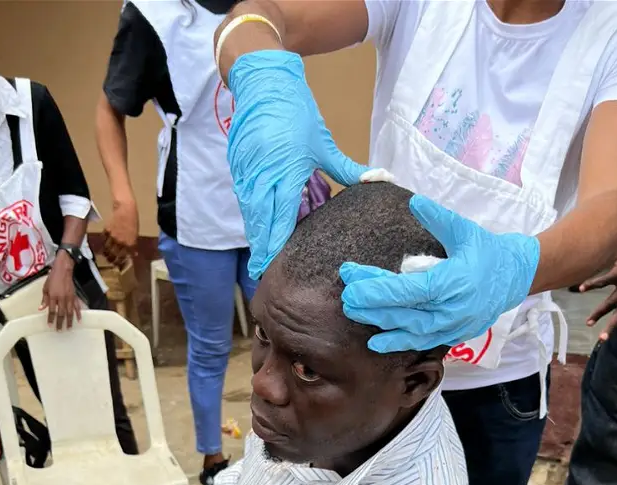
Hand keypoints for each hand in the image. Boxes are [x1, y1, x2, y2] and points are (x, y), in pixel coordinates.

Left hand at [40, 254, 81, 329]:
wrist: (63, 270)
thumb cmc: (53, 278)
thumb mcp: (45, 288)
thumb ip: (44, 299)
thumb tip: (41, 309)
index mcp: (53, 296)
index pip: (52, 310)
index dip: (51, 319)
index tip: (50, 325)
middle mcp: (62, 298)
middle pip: (61, 313)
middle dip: (60, 323)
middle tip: (59, 330)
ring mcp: (69, 298)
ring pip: (70, 312)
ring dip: (69, 321)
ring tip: (69, 328)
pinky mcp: (74, 297)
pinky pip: (77, 307)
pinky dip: (78, 314)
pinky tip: (79, 320)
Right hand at [103, 199, 138, 264]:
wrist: (125, 209)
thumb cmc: (133, 220)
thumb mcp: (136, 234)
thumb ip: (133, 245)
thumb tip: (133, 254)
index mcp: (130, 243)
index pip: (124, 257)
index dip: (120, 262)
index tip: (118, 265)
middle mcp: (121, 242)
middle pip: (114, 254)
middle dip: (112, 260)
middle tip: (110, 261)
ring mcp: (113, 236)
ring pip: (108, 248)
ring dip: (106, 253)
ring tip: (106, 255)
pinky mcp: (107, 230)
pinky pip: (104, 239)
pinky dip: (103, 243)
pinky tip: (103, 245)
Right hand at [228, 51, 366, 277]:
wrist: (262, 80)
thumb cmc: (295, 110)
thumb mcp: (323, 142)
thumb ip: (347, 169)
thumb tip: (378, 180)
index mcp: (285, 172)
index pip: (279, 219)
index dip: (275, 246)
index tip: (272, 266)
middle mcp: (262, 175)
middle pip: (259, 222)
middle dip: (261, 248)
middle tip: (263, 272)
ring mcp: (246, 171)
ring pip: (249, 212)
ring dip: (255, 234)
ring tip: (260, 257)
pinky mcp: (238, 166)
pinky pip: (245, 198)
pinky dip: (251, 215)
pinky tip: (258, 228)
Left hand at [340, 195, 540, 352]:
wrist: (516, 277)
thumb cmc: (487, 251)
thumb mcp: (465, 230)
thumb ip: (439, 218)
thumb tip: (416, 202)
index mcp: (453, 282)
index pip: (407, 289)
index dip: (376, 287)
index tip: (351, 281)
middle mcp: (452, 309)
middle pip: (404, 313)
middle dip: (372, 307)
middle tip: (346, 300)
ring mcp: (454, 326)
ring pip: (411, 332)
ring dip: (382, 326)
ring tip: (356, 316)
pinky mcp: (455, 334)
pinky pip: (423, 341)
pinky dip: (400, 342)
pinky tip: (379, 341)